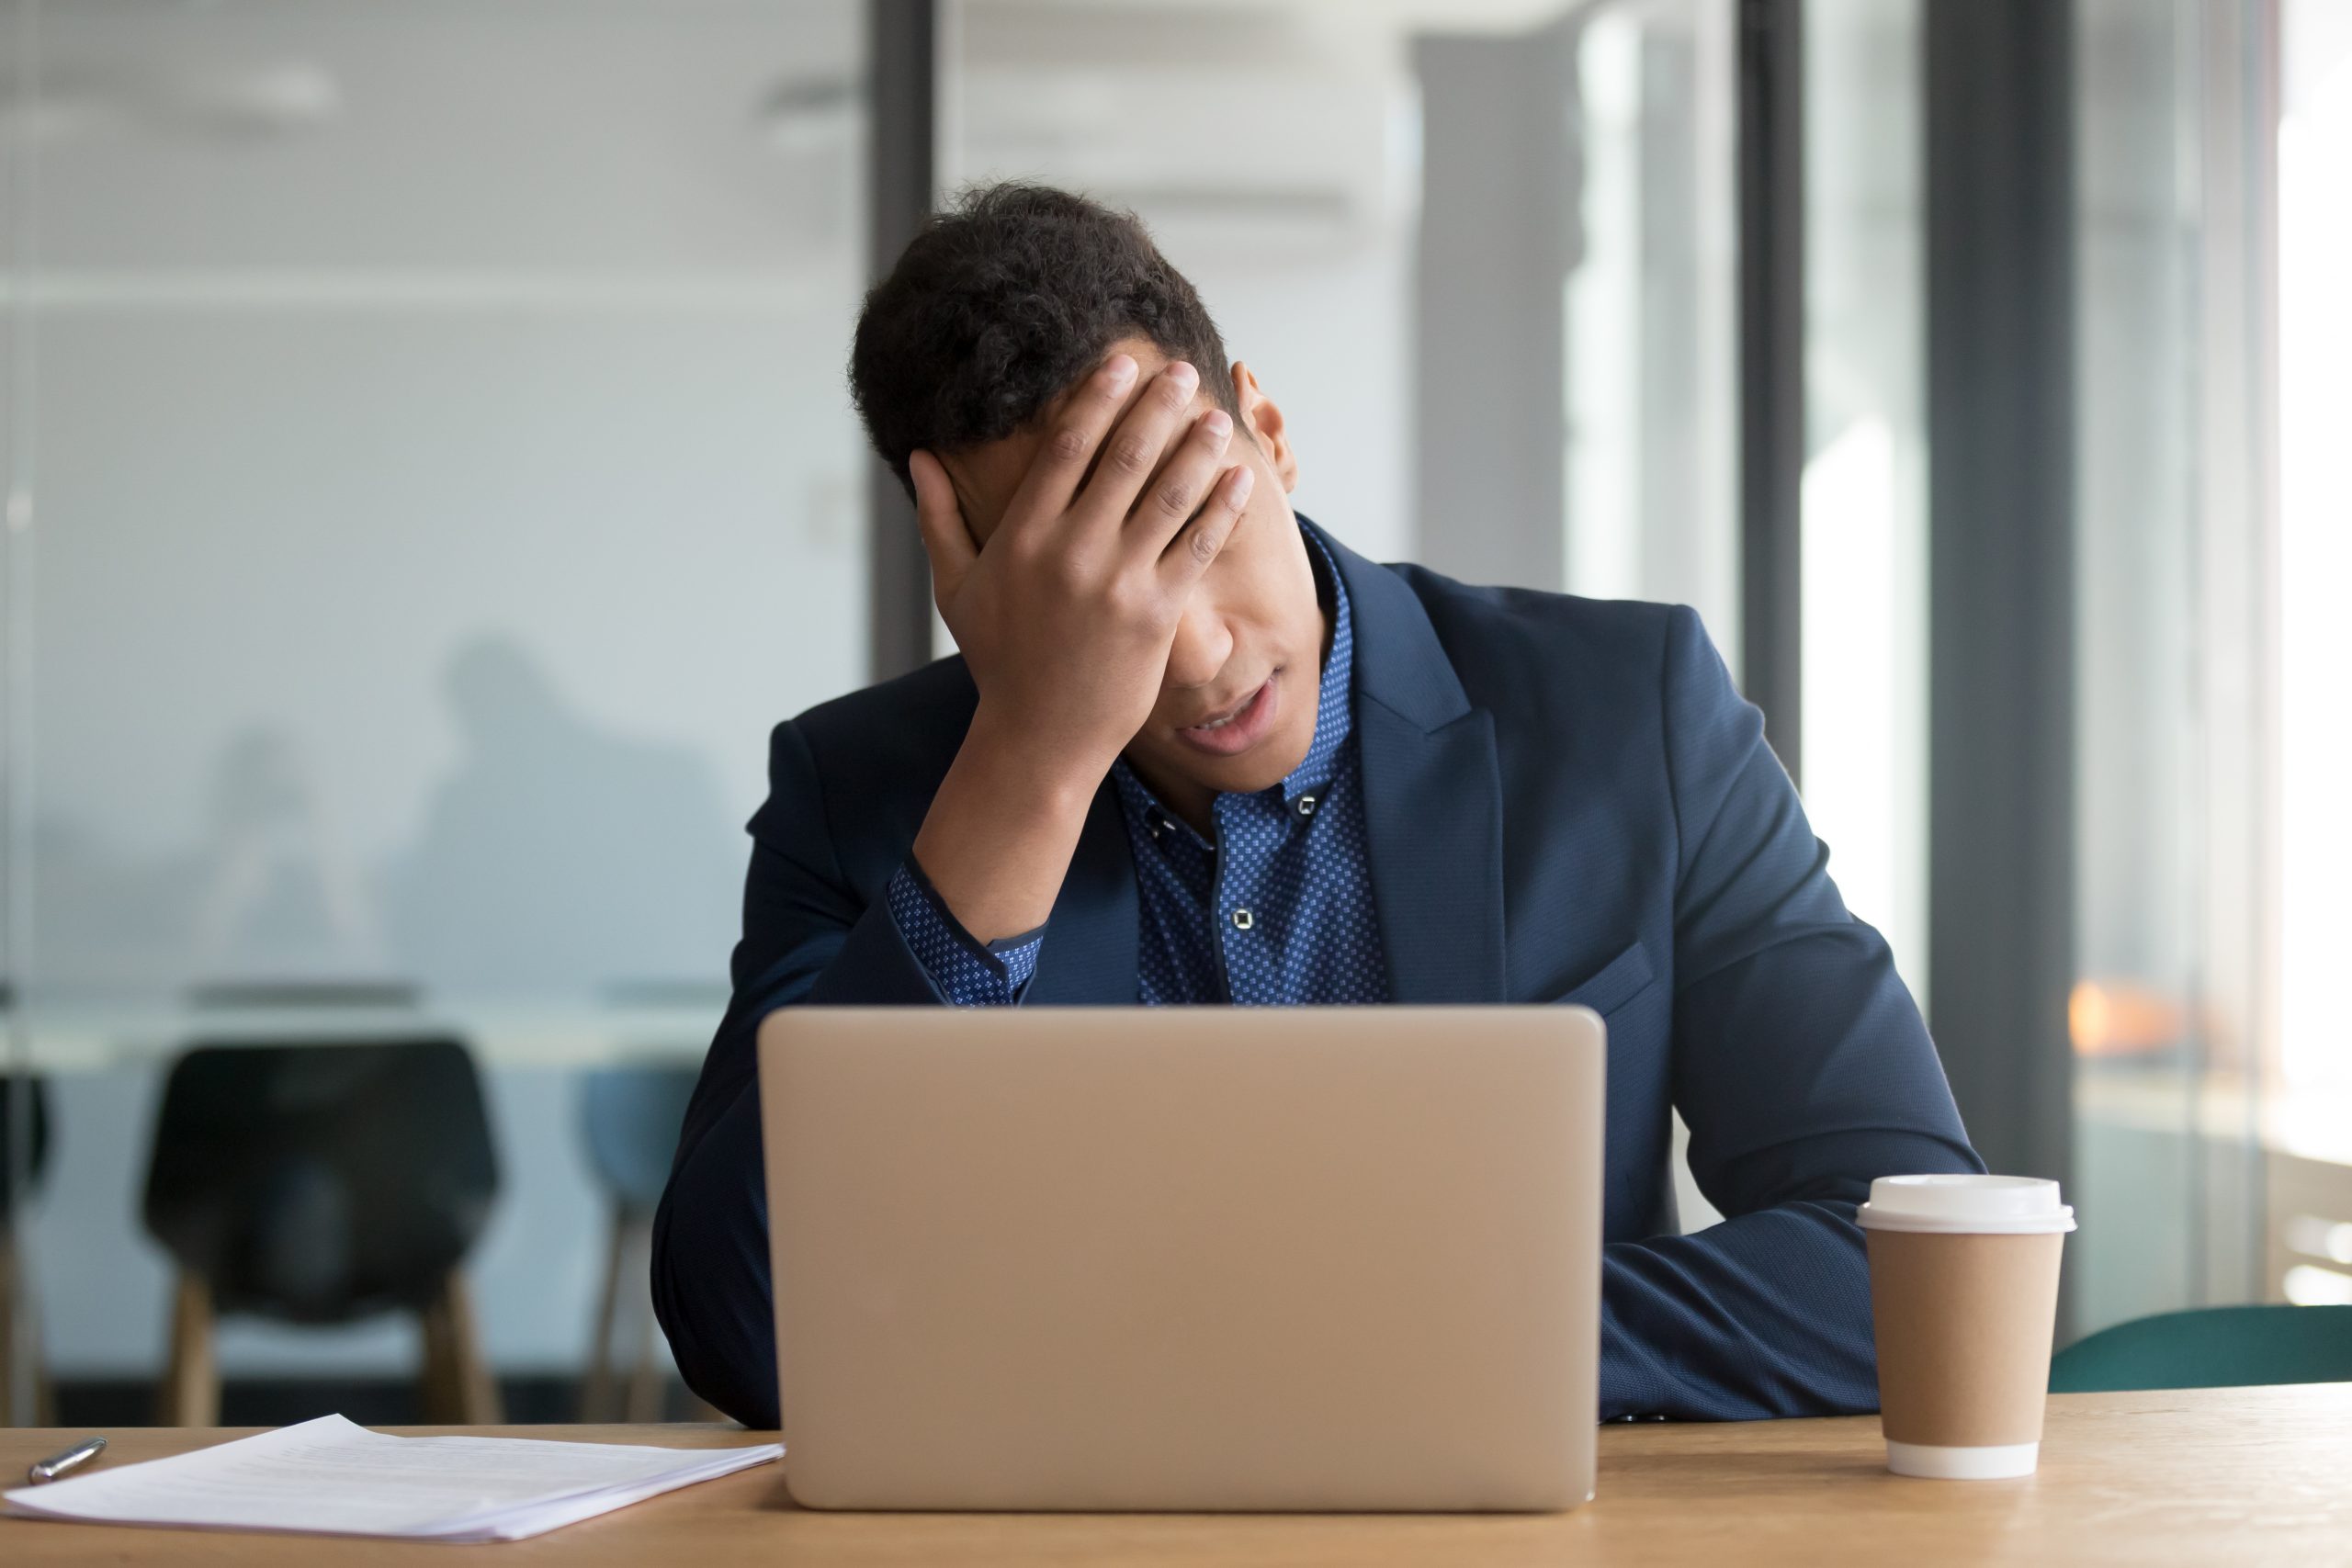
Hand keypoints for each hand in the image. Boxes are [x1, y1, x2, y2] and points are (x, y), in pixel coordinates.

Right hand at [909, 355, 1255, 792]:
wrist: (1039, 738)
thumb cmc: (998, 662)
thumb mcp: (955, 589)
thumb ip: (939, 518)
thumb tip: (920, 456)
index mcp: (1023, 537)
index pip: (1066, 447)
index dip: (1098, 398)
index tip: (1121, 364)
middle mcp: (1072, 551)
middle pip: (1124, 458)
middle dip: (1156, 406)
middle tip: (1179, 370)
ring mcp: (1118, 582)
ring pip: (1168, 495)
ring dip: (1196, 447)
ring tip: (1214, 414)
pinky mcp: (1156, 614)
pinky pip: (1196, 546)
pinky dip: (1220, 508)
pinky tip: (1238, 478)